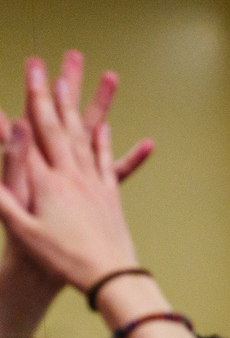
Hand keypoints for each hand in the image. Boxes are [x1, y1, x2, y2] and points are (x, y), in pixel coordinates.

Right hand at [0, 53, 154, 294]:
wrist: (109, 276)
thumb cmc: (59, 258)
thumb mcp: (20, 227)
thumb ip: (3, 191)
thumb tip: (2, 145)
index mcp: (48, 179)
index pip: (36, 128)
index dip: (34, 95)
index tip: (32, 68)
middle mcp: (74, 174)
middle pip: (63, 124)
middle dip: (57, 90)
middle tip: (57, 61)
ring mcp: (95, 183)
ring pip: (88, 136)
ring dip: (86, 105)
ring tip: (85, 80)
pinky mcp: (110, 197)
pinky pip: (110, 164)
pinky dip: (107, 143)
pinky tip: (105, 128)